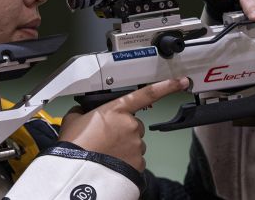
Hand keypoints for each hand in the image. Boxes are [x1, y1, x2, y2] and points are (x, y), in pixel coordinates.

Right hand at [58, 77, 188, 171]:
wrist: (78, 172)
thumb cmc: (75, 146)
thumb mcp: (72, 119)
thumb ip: (82, 111)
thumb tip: (82, 112)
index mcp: (116, 109)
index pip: (146, 94)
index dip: (167, 86)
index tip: (181, 81)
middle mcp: (130, 124)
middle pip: (133, 124)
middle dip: (122, 129)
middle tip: (104, 138)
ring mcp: (136, 144)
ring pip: (134, 142)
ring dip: (123, 145)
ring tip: (105, 150)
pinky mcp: (138, 162)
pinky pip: (135, 158)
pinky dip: (126, 160)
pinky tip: (111, 160)